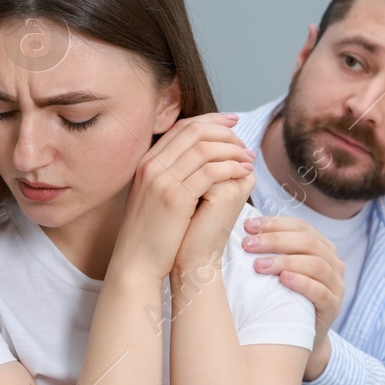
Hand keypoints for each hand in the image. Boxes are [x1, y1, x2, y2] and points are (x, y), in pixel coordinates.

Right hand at [114, 113, 255, 280]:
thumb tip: (198, 161)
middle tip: (244, 143)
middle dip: (225, 132)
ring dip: (232, 150)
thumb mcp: (154, 196)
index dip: (210, 122)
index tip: (232, 124)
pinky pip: (211, 171)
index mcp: (146, 162)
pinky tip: (243, 172)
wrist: (136, 262)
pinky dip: (231, 168)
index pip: (182, 128)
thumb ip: (169, 175)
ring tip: (248, 159)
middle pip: (194, 132)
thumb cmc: (150, 234)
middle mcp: (152, 165)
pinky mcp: (175, 197)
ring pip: (205, 149)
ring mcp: (162, 179)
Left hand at [241, 215, 345, 379]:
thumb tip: (242, 228)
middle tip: (247, 245)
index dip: (274, 224)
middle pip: (307, 242)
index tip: (247, 226)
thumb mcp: (279, 270)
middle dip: (274, 240)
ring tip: (259, 265)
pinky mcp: (333, 306)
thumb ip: (270, 250)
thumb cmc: (283, 298)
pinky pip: (321, 291)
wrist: (298, 338)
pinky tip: (284, 279)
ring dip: (285, 261)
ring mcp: (336, 285)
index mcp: (321, 246)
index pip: (300, 226)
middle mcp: (333, 262)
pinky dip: (302, 283)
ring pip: (315, 264)